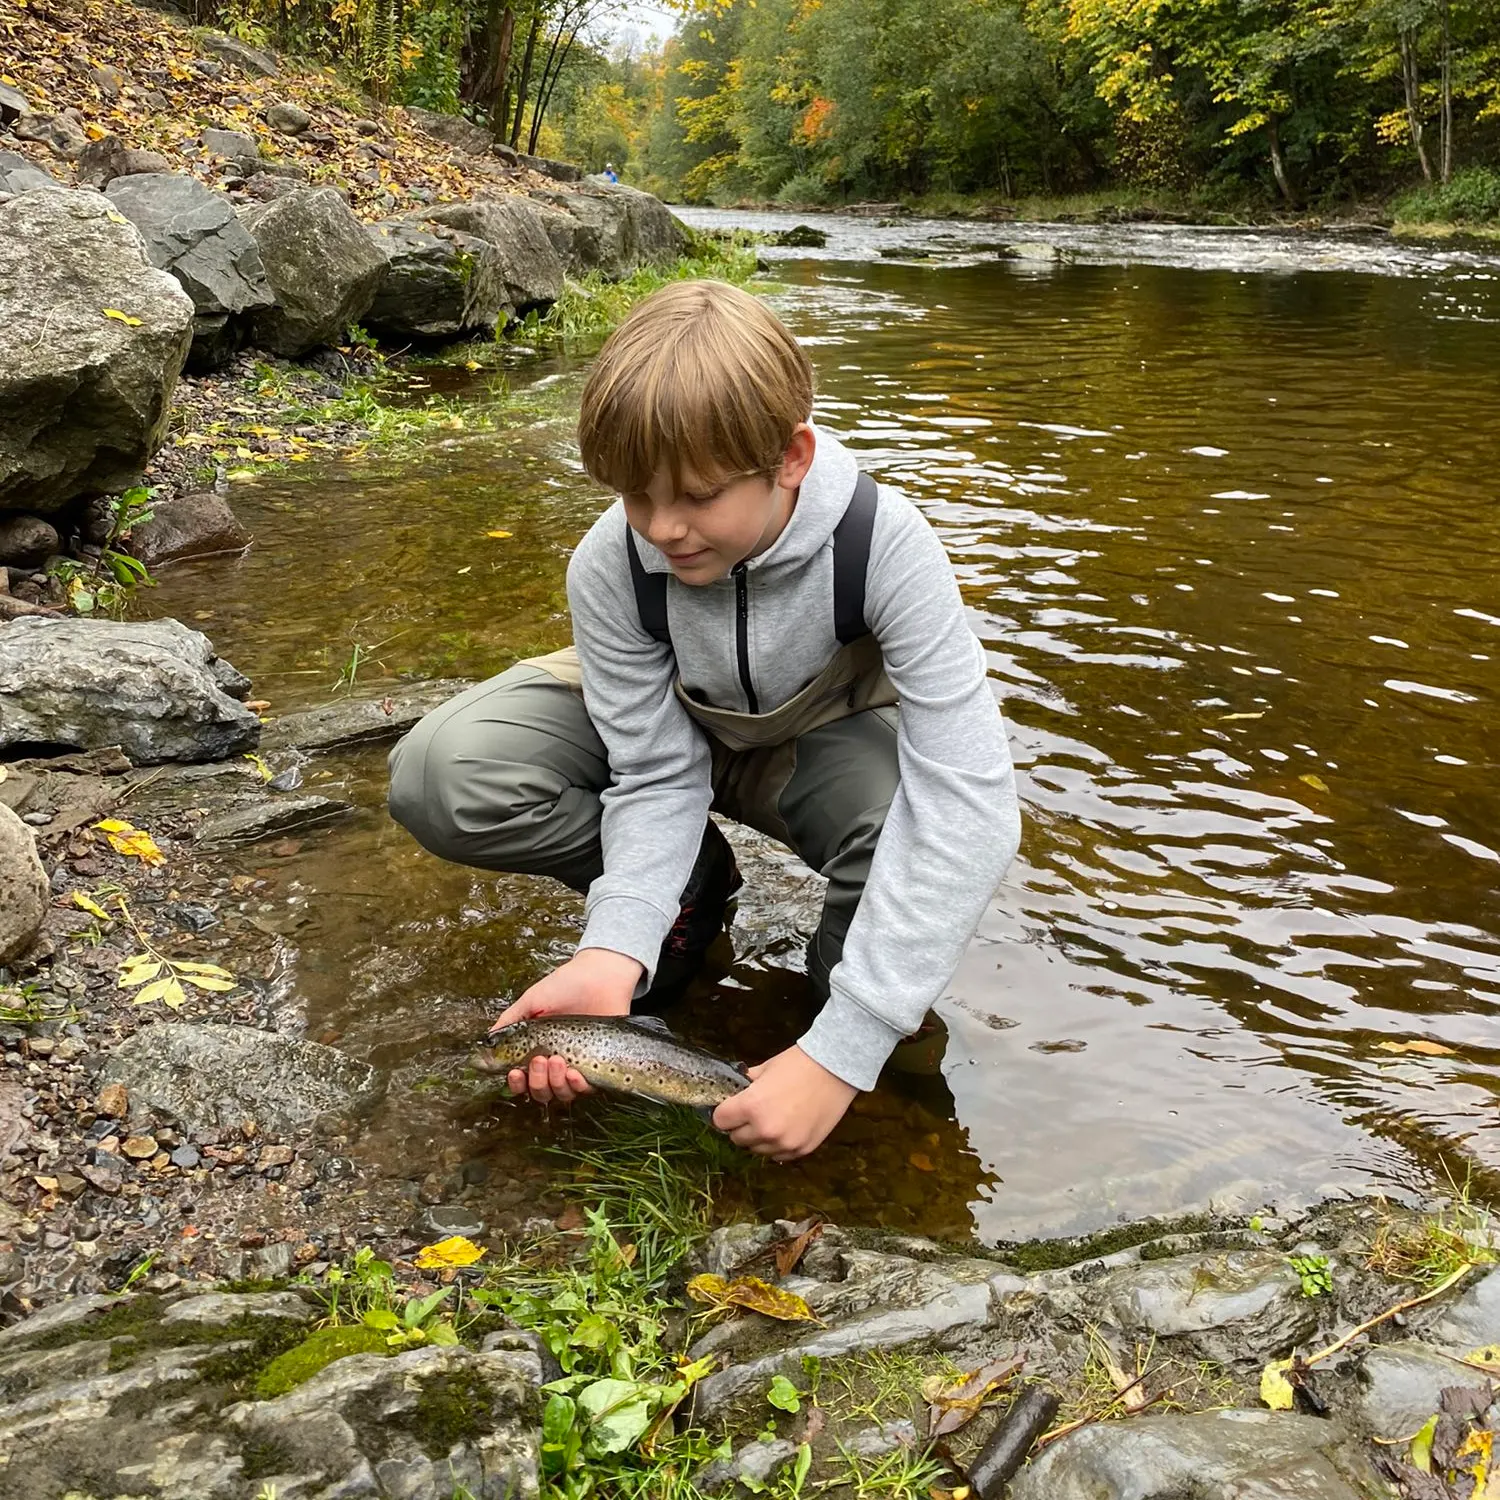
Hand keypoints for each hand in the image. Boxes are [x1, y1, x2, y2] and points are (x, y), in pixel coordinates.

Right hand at [489, 949, 641, 1106]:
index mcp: (538, 1049)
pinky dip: (577, 1086)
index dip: (517, 1083)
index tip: (516, 1072)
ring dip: (555, 1083)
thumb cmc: (565, 986)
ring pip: (561, 1094)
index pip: (523, 1080)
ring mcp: (577, 1066)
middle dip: (537, 1081)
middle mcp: (556, 1062)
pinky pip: (586, 1090)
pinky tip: (574, 1073)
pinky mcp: (598, 1067)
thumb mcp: (531, 1001)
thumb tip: (488, 1041)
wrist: (598, 977)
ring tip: (557, 1060)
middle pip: (540, 1092)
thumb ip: (510, 1022)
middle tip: (541, 1059)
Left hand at [711, 1045, 857, 1160]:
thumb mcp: (764, 1069)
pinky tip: (787, 1126)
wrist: (835, 1069)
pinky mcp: (801, 1150)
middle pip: (736, 1139)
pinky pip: (778, 1155)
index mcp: (752, 1107)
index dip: (724, 1112)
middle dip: (740, 1126)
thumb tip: (731, 1093)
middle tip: (752, 1112)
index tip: (730, 1108)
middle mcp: (766, 1130)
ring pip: (757, 1150)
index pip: (720, 1121)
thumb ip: (745, 1085)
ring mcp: (785, 1143)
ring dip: (759, 1138)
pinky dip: (778, 1144)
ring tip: (773, 1118)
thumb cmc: (799, 1064)